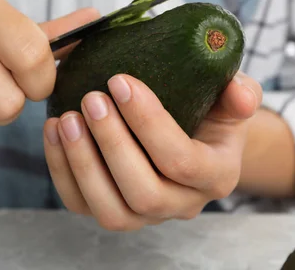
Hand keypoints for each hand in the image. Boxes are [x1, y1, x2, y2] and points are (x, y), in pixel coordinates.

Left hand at [43, 71, 261, 230]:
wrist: (193, 133)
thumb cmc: (210, 111)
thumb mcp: (232, 97)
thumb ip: (241, 93)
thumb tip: (238, 92)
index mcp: (216, 175)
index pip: (183, 162)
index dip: (148, 123)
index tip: (120, 81)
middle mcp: (183, 205)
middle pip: (144, 193)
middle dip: (113, 144)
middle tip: (92, 99)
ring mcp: (146, 215)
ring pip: (111, 210)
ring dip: (83, 164)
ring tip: (66, 119)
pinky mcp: (114, 210)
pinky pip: (82, 205)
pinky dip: (62, 171)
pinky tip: (53, 131)